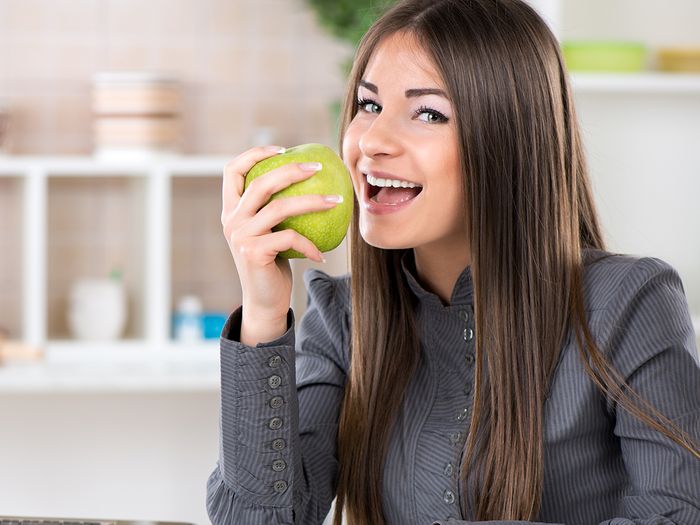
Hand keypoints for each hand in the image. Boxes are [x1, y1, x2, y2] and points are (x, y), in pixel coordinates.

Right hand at [221, 145, 339, 337]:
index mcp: (231, 210)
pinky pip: (290, 238)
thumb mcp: (269, 232)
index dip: (254, 155)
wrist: (264, 301)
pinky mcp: (253, 252)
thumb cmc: (273, 263)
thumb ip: (273, 209)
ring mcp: (240, 235)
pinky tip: (323, 253)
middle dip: (291, 170)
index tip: (283, 149)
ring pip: (279, 207)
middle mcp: (231, 220)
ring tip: (336, 202)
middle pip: (260, 183)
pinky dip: (310, 245)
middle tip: (318, 167)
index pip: (232, 171)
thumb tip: (310, 179)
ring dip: (312, 202)